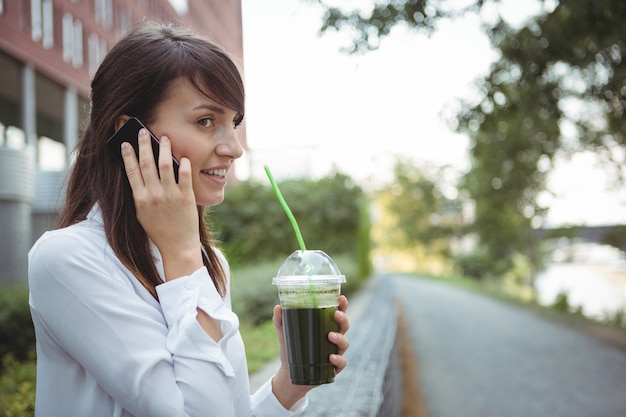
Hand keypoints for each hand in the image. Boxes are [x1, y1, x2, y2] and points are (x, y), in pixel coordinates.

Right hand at [121, 129, 202, 278]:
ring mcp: (170, 195)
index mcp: (140, 199)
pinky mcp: (186, 197)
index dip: (128, 155)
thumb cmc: (159, 231)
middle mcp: (153, 195)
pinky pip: (184, 175)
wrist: (177, 247)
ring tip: (164, 138)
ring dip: (163, 149)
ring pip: (164, 165)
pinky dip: (183, 164)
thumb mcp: (143, 214)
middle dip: (144, 144)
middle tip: (143, 131)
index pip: (131, 171)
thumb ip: (141, 195)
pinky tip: (182, 156)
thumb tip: (138, 175)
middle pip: (146, 163)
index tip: (126, 142)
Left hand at [270, 295, 349, 408]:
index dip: (342, 306)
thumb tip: (278, 307)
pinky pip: (341, 363)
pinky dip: (338, 359)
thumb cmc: (292, 351)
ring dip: (340, 338)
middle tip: (336, 315)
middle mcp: (333, 339)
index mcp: (325, 327)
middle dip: (343, 319)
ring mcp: (335, 353)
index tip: (341, 298)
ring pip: (345, 343)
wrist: (290, 376)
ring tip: (331, 336)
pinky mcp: (334, 367)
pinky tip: (331, 357)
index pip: (337, 314)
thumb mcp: (285, 335)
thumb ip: (281, 321)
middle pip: (344, 326)